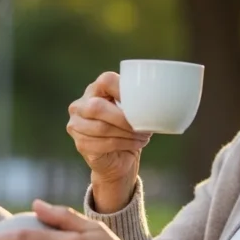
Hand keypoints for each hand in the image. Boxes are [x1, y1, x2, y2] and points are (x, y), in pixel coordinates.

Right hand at [68, 72, 151, 210]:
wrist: (118, 158)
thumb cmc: (128, 129)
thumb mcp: (134, 111)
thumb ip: (140, 101)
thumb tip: (162, 99)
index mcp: (95, 90)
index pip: (106, 80)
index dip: (124, 89)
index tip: (142, 101)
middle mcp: (80, 105)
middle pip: (97, 107)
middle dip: (124, 119)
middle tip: (142, 127)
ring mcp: (77, 125)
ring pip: (102, 128)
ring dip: (127, 134)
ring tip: (142, 136)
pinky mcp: (80, 144)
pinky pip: (103, 144)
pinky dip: (124, 144)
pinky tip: (135, 144)